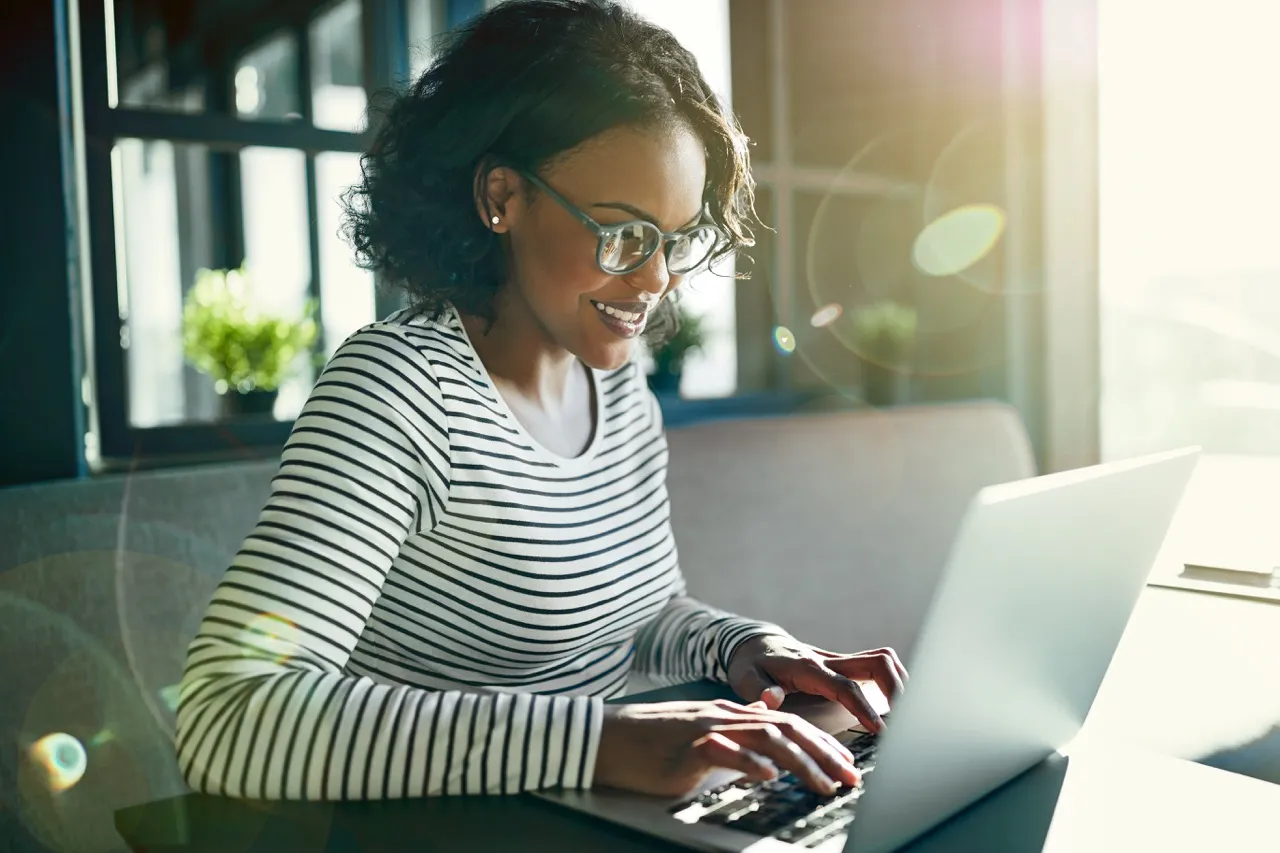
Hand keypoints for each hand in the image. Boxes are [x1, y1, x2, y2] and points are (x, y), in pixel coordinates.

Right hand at [594, 699, 859, 796]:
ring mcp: (705, 728)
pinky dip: (749, 763)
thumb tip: (764, 747)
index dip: (819, 741)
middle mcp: (723, 716)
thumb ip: (732, 737)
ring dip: (800, 761)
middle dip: (824, 751)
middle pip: (786, 727)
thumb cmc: (648, 743)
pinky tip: (768, 776)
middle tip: (850, 776)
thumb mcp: (698, 736)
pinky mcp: (685, 747)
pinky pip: (723, 751)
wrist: (604, 737)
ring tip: (823, 783)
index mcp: (729, 714)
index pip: (786, 722)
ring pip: (765, 737)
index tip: (845, 762)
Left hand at [727, 635, 908, 733]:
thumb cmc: (750, 665)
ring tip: (907, 712)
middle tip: (906, 720)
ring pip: (881, 659)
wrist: (753, 643)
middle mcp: (828, 660)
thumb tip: (770, 699)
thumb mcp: (745, 678)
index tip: (880, 730)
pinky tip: (895, 702)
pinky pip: (875, 664)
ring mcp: (838, 660)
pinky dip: (891, 679)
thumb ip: (758, 689)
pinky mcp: (842, 663)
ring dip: (899, 681)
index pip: (845, 686)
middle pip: (876, 663)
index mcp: (808, 668)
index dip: (864, 708)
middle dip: (897, 689)